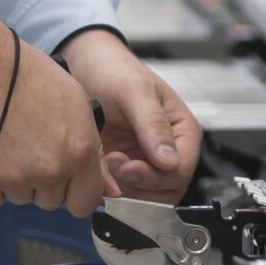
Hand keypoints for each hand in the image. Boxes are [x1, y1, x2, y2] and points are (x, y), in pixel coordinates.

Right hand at [0, 0, 106, 216]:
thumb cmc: (28, 77)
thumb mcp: (78, 106)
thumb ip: (93, 151)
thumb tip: (107, 190)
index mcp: (79, 152)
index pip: (85, 204)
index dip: (76, 193)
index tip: (68, 184)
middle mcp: (49, 170)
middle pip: (51, 201)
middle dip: (44, 182)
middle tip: (32, 147)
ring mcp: (14, 179)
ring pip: (21, 198)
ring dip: (17, 180)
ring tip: (10, 142)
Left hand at [58, 28, 201, 202]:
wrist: (83, 67)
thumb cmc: (113, 70)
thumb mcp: (135, 91)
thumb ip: (153, 124)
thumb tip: (170, 159)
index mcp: (182, 131)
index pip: (181, 171)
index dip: (156, 177)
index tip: (129, 167)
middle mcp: (166, 150)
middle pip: (165, 191)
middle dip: (138, 186)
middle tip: (113, 164)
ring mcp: (143, 162)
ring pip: (143, 197)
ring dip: (121, 188)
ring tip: (104, 161)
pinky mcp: (121, 170)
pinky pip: (120, 192)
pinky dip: (107, 188)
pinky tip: (96, 166)